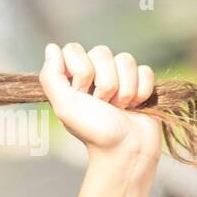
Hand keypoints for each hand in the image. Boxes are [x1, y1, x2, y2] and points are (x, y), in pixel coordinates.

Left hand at [40, 42, 162, 164]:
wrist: (126, 149)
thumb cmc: (93, 130)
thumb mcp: (64, 106)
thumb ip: (52, 76)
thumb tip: (51, 47)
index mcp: (72, 79)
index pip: (74, 49)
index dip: (80, 70)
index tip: (80, 93)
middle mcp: (94, 74)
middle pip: (102, 51)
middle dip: (104, 82)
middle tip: (102, 104)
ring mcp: (119, 77)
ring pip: (126, 59)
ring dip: (123, 89)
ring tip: (118, 107)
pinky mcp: (140, 82)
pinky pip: (145, 70)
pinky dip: (141, 90)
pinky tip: (134, 106)